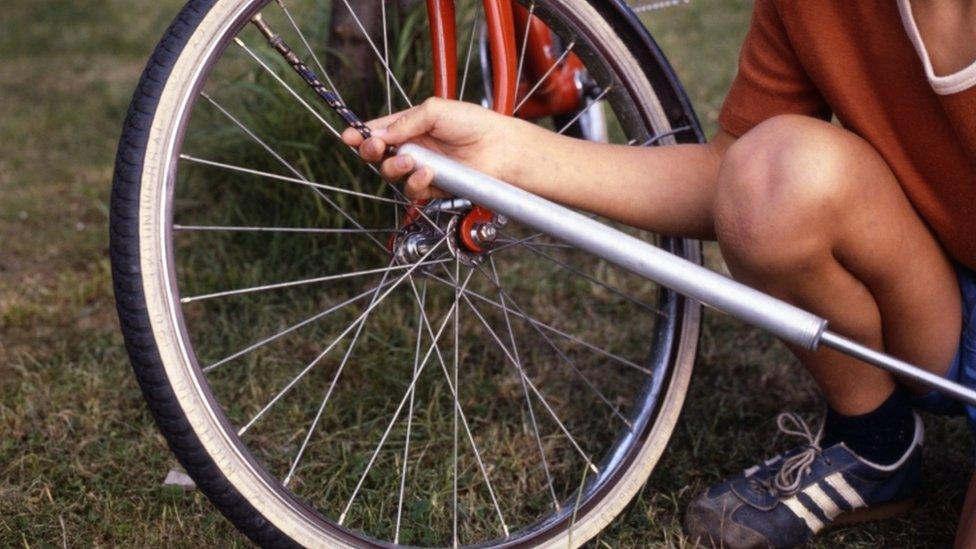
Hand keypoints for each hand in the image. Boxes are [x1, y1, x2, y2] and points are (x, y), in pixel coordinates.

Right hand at [342, 98, 520, 199]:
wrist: (500, 148)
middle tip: (376, 148)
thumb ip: (406, 121)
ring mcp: (422, 168)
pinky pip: (412, 190)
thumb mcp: (436, 109)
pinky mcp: (433, 187)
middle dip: (371, 152)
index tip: (348, 136)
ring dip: (395, 167)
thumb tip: (381, 133)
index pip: (380, 130)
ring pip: (392, 175)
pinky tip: (428, 172)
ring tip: (411, 159)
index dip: (361, 134)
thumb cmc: (474, 124)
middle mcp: (414, 147)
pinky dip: (416, 182)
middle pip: (378, 155)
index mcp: (411, 125)